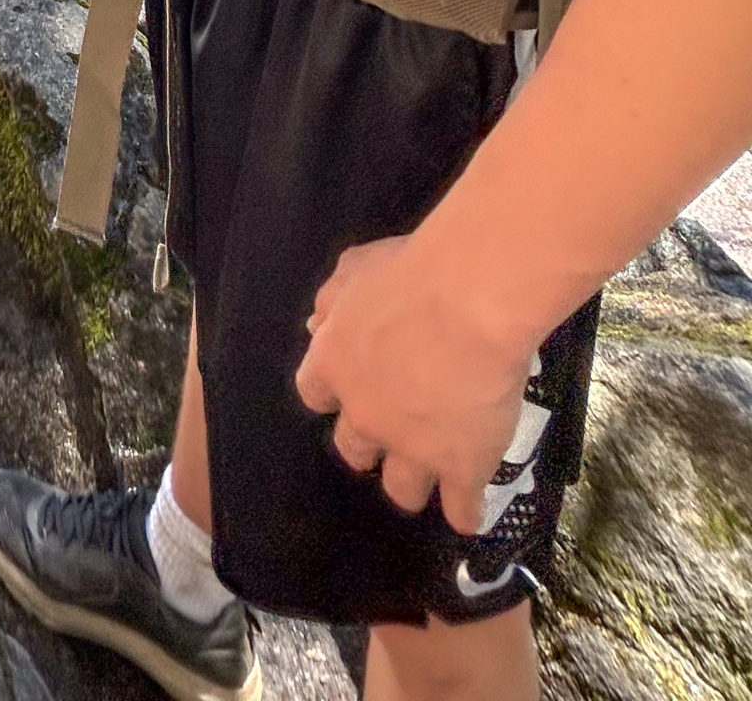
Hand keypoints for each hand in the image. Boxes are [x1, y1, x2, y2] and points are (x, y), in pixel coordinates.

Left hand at [294, 236, 534, 532]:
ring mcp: (412, 449)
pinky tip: (468, 514)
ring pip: (401, 489)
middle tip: (392, 433)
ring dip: (412, 482)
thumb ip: (332, 299)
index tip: (348, 390)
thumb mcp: (356, 269)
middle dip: (370, 444)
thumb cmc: (410, 272)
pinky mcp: (460, 468)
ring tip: (427, 477)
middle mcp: (365, 415)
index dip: (333, 393)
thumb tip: (315, 323)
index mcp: (333, 364)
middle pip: (354, 448)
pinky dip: (465, 512)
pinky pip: (461, 508)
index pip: (314, 393)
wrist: (469, 301)